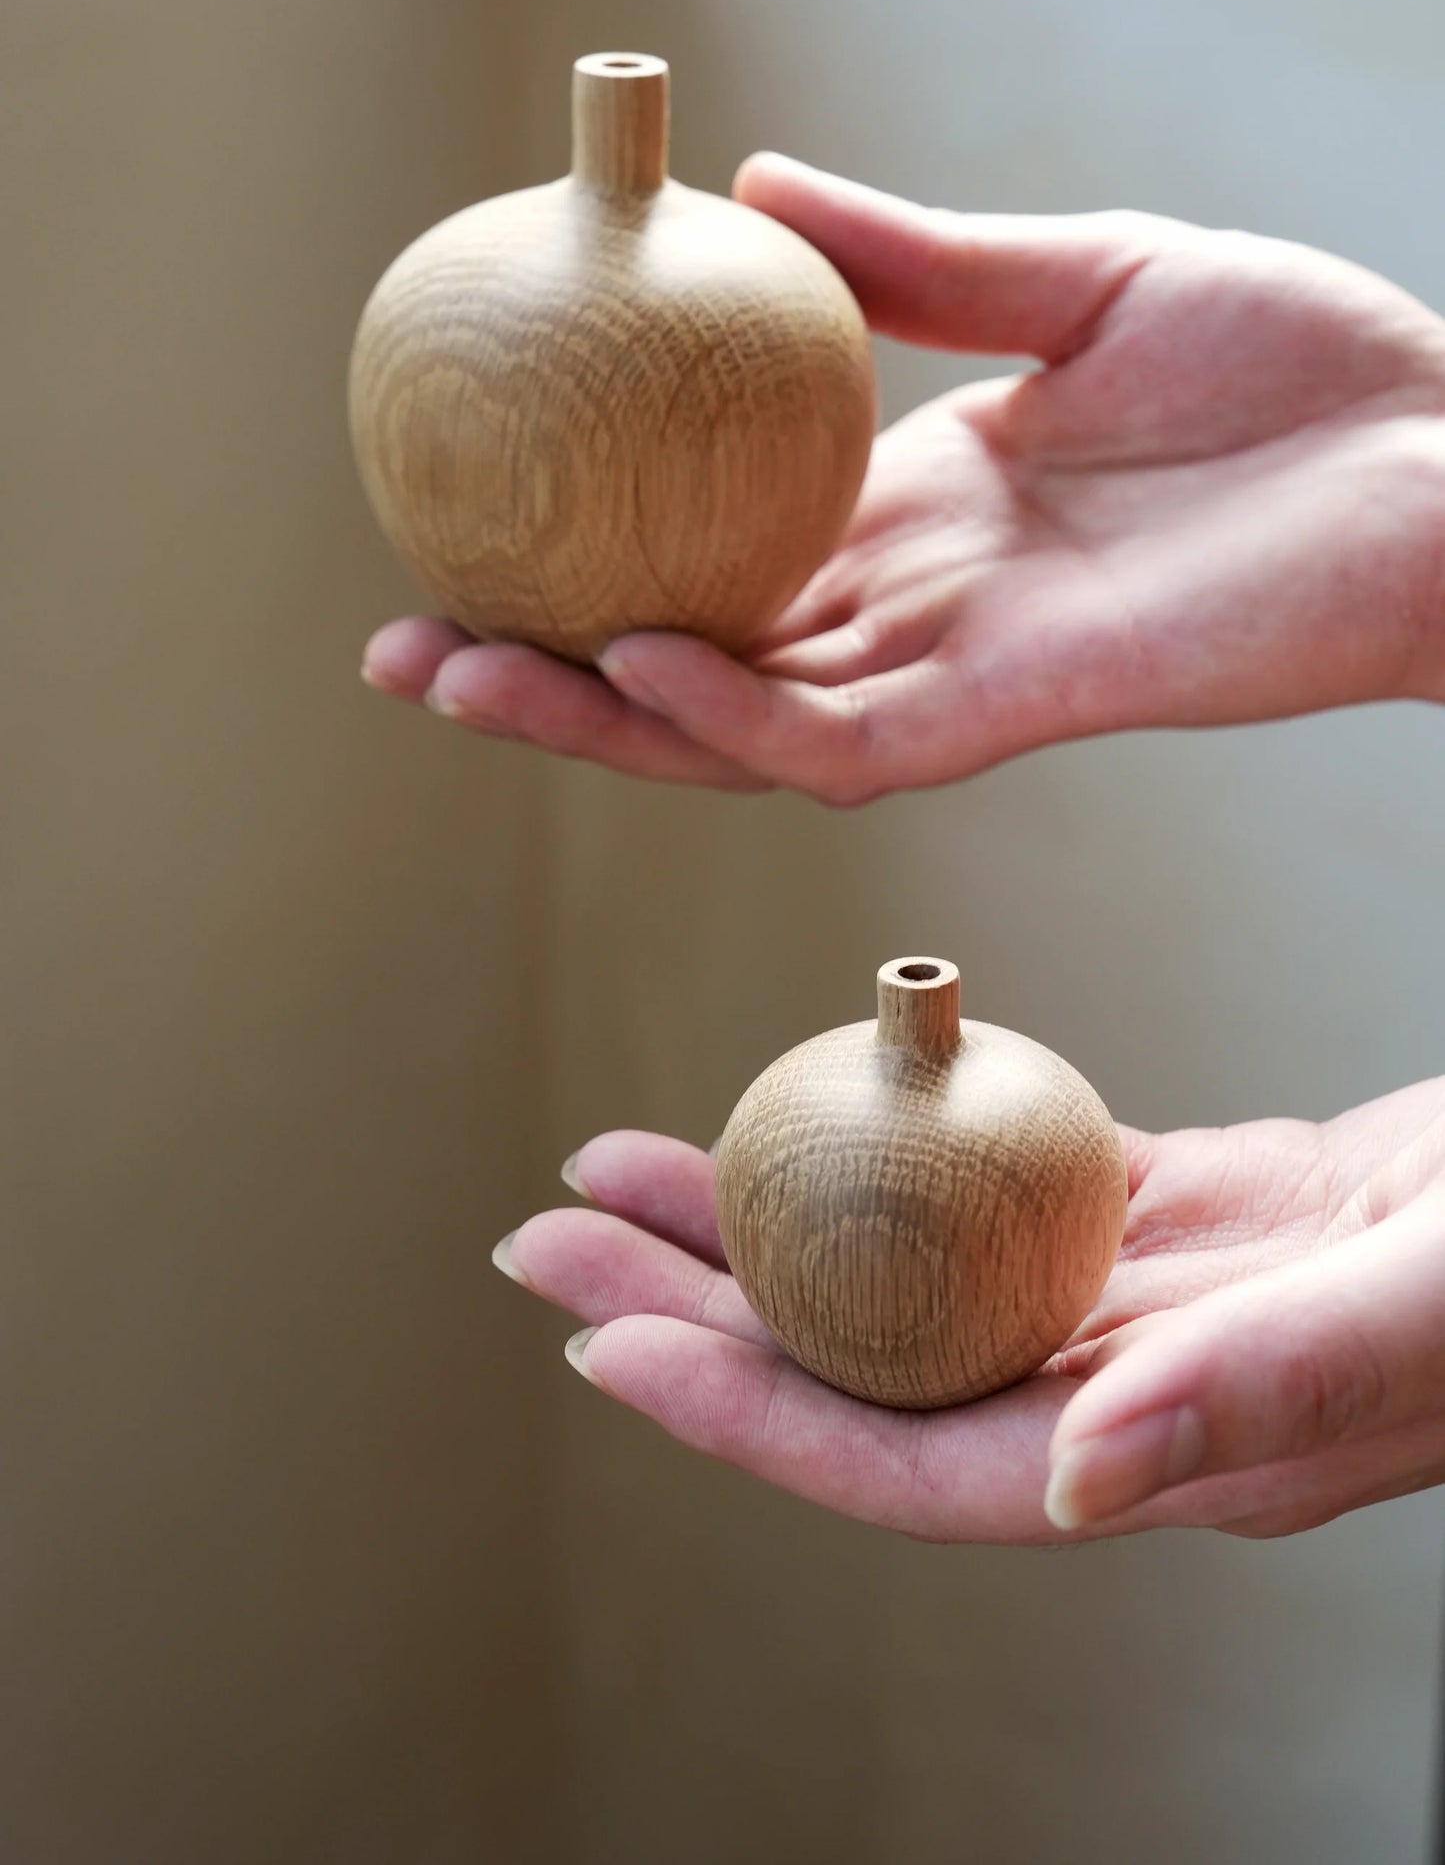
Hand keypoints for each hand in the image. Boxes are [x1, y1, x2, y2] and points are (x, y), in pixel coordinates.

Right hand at [363, 156, 1444, 800]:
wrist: (1444, 453)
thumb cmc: (1292, 362)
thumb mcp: (1075, 274)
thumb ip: (915, 259)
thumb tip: (751, 192)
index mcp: (912, 510)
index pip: (715, 556)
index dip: (591, 555)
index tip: (467, 520)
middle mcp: (911, 607)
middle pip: (692, 666)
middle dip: (547, 670)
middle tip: (404, 649)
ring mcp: (955, 669)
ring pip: (737, 730)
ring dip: (596, 714)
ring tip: (456, 675)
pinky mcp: (1019, 707)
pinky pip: (847, 737)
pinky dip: (736, 711)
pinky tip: (639, 656)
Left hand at [493, 1079, 1444, 1539]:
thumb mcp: (1422, 1306)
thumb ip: (1264, 1389)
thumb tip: (1077, 1484)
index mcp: (1174, 1453)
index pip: (912, 1463)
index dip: (747, 1419)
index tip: (600, 1351)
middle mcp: (1134, 1392)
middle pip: (869, 1366)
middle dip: (696, 1314)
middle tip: (546, 1239)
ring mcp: (1149, 1302)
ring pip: (910, 1273)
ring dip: (768, 1221)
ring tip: (630, 1170)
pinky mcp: (1183, 1213)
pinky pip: (997, 1184)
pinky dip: (893, 1141)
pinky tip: (821, 1102)